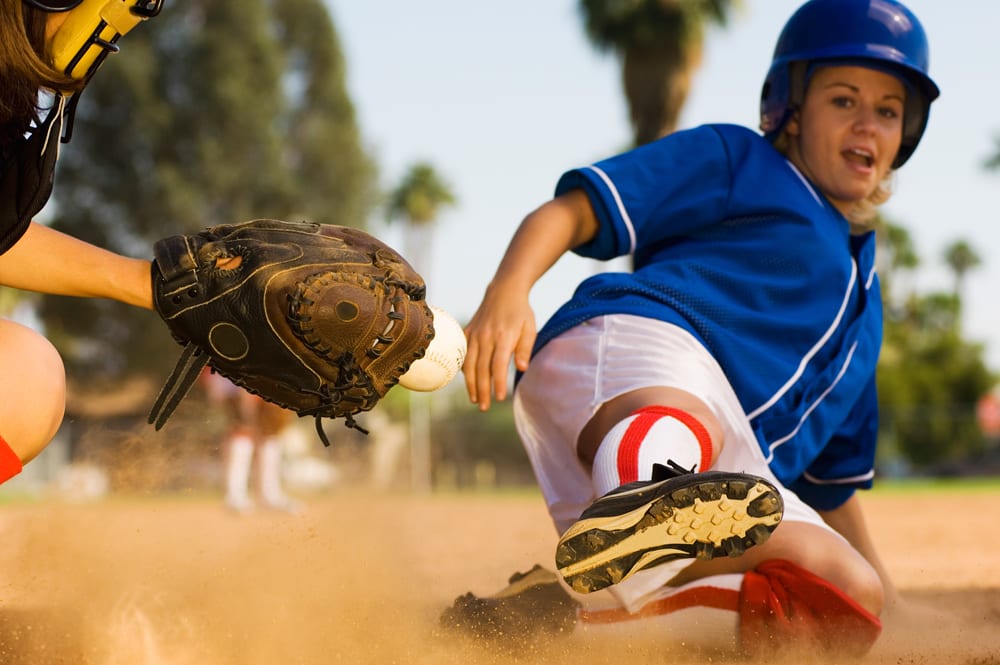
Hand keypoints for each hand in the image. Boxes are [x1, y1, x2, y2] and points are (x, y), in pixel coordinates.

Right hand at [463, 279, 535, 410]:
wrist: (504, 290)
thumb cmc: (521, 312)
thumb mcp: (530, 328)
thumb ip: (525, 349)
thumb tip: (521, 368)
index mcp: (503, 336)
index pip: (498, 365)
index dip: (498, 382)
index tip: (499, 398)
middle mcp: (486, 336)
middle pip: (481, 368)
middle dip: (482, 390)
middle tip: (485, 407)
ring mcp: (475, 334)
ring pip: (468, 363)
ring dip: (470, 383)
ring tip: (475, 399)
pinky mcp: (468, 332)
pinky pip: (463, 353)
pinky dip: (463, 368)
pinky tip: (467, 381)